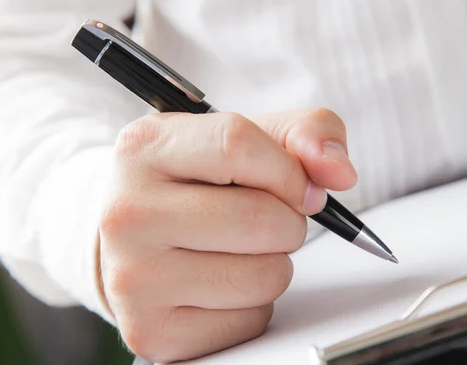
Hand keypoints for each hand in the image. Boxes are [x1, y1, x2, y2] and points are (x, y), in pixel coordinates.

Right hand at [97, 108, 356, 362]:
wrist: (135, 237)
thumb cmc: (195, 184)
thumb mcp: (239, 138)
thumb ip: (301, 133)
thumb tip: (339, 171)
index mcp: (144, 149)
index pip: (238, 145)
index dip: (287, 169)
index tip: (296, 185)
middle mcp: (127, 212)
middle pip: (260, 219)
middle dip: (287, 221)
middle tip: (265, 220)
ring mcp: (133, 278)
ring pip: (264, 277)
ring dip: (274, 264)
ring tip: (238, 250)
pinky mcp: (152, 332)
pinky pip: (250, 322)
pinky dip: (254, 305)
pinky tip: (220, 284)